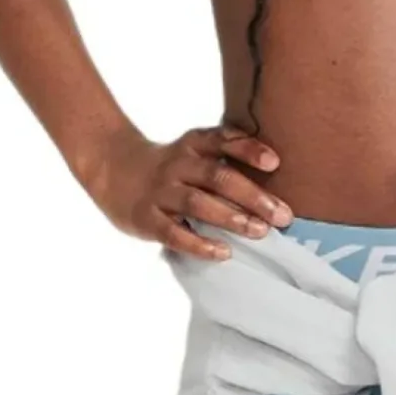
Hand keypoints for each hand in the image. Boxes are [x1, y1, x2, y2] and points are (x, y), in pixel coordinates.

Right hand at [88, 122, 293, 260]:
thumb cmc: (170, 167)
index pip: (222, 141)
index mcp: (191, 146)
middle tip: (283, 215)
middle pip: (217, 177)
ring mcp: (160, 192)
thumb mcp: (193, 150)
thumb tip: (274, 182)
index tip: (274, 162)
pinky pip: (174, 233)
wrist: (112, 170)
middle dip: (253, 196)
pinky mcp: (146, 219)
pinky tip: (223, 253)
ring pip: (197, 203)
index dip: (248, 150)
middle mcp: (177, 166)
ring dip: (231, 218)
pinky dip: (200, 244)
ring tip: (259, 232)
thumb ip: (225, 158)